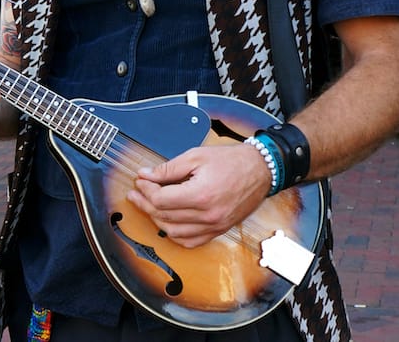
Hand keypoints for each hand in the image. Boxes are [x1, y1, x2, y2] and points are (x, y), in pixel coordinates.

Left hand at [126, 143, 271, 247]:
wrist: (261, 170)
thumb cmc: (232, 161)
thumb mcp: (196, 156)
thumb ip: (168, 168)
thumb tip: (145, 175)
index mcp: (201, 194)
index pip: (161, 199)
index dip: (146, 190)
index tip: (140, 181)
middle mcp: (207, 215)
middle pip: (164, 216)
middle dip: (145, 203)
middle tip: (136, 193)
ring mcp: (214, 226)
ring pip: (174, 232)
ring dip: (156, 219)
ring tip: (148, 206)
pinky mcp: (219, 230)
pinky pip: (190, 241)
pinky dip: (175, 234)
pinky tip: (166, 222)